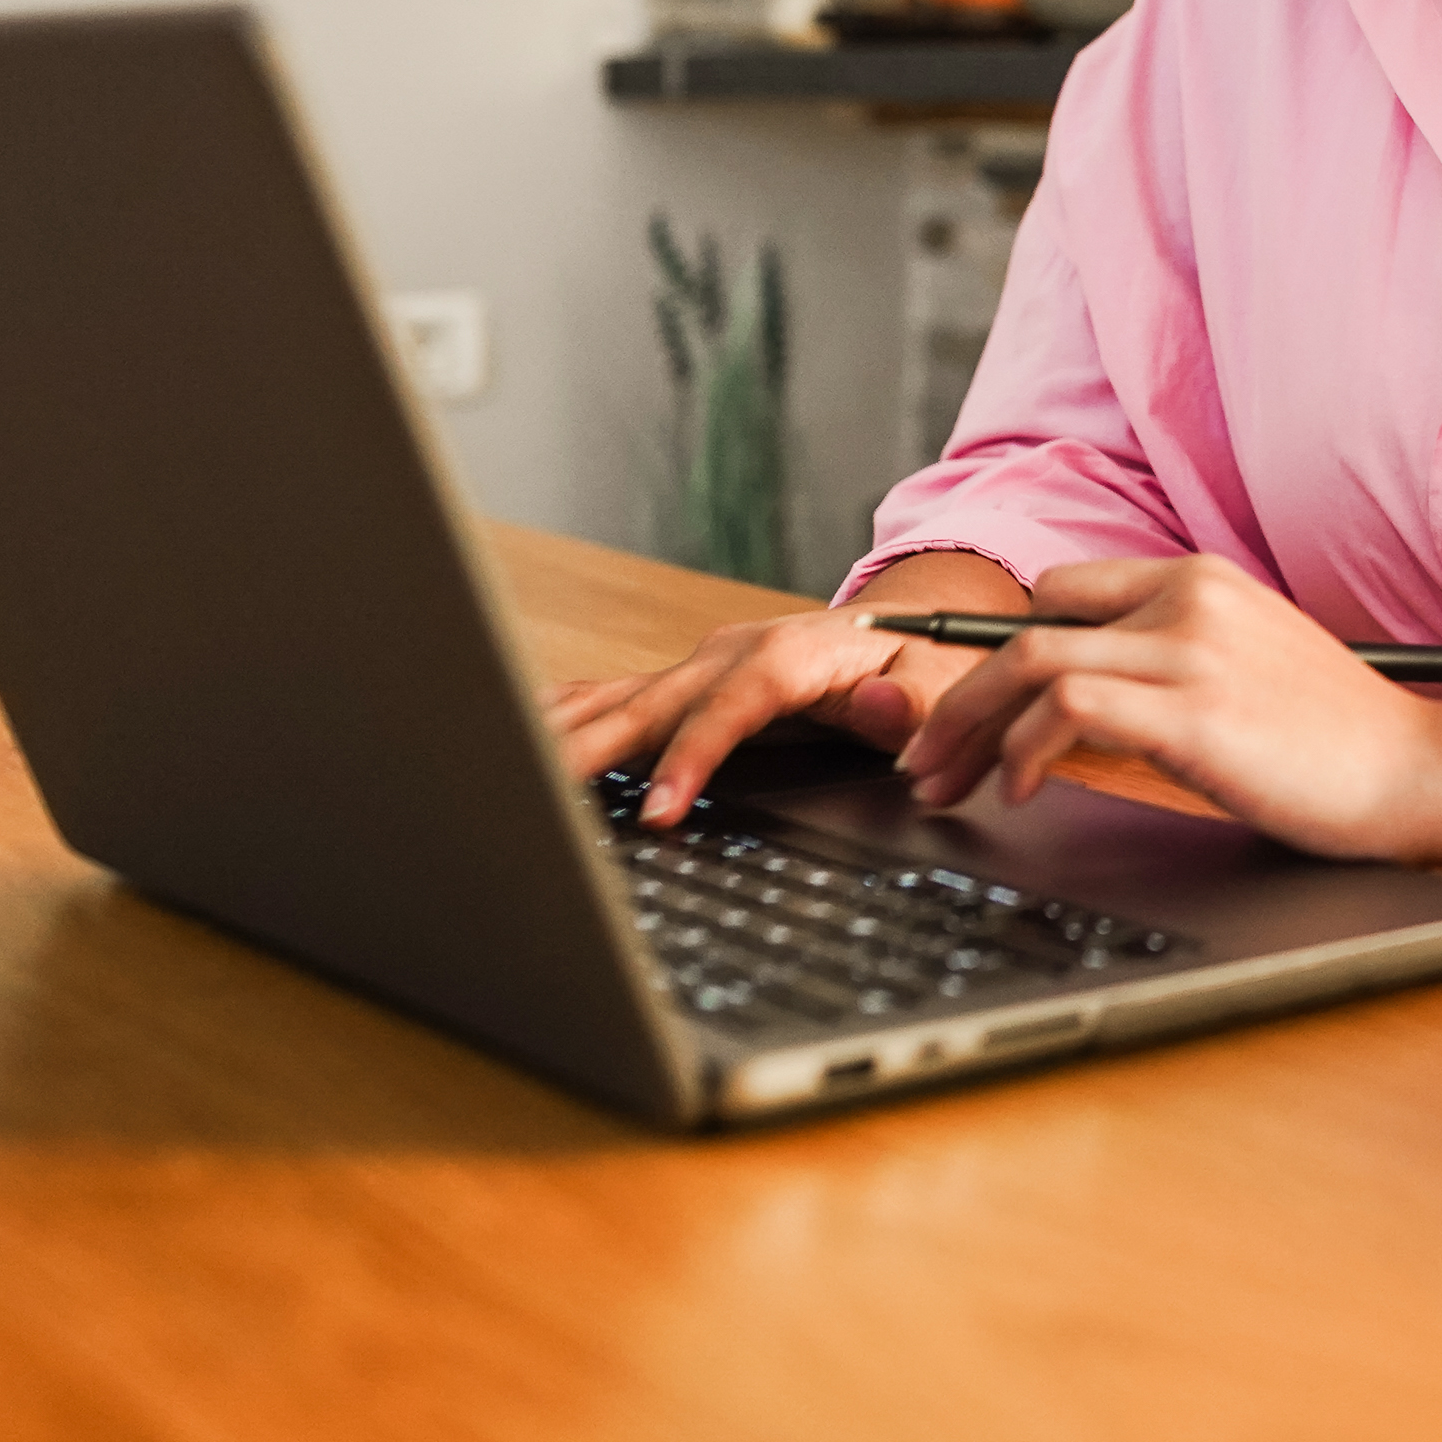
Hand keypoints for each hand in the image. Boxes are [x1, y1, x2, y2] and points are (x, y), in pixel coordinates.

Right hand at [543, 551, 1027, 823]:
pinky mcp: (683, 681)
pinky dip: (564, 717)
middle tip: (538, 795)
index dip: (693, 755)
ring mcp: (700, 664)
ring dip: (561, 733)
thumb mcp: (938, 683)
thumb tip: (880, 710)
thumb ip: (914, 705)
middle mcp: (733, 652)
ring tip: (503, 767)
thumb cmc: (919, 667)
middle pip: (654, 702)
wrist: (901, 633)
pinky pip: (614, 697)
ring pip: (619, 699)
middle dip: (594, 749)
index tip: (661, 808)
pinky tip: (518, 735)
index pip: (735, 704)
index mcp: (793, 654)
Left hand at [895, 556, 1441, 882]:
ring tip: (943, 782)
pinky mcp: (1194, 710)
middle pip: (1029, 626)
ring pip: (1031, 663)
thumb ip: (1170, 662)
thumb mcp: (1245, 670)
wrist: (1415, 773)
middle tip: (922, 758)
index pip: (1064, 590)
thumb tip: (1076, 707)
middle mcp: (1189, 598)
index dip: (998, 653)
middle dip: (955, 696)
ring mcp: (1192, 649)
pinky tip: (1019, 789)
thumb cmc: (1334, 741)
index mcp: (1201, 580)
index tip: (962, 711)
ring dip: (968, 727)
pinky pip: (1069, 712)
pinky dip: (1024, 750)